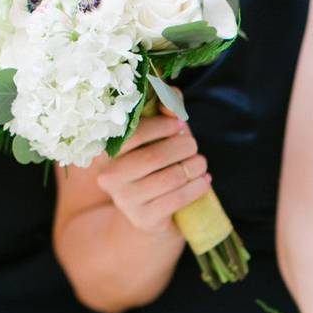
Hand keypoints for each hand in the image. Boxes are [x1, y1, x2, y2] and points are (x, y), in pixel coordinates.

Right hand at [95, 113, 210, 234]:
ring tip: (200, 163)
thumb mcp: (161, 134)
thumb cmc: (158, 164)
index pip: (132, 134)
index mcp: (107, 151)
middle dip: (182, 147)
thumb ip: (165, 109)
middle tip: (193, 145)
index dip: (161, 126)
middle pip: (153, 157)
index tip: (179, 124)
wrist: (153, 213)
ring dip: (194, 166)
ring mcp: (124, 200)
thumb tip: (171, 94)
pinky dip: (197, 186)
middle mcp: (108, 176)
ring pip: (169, 178)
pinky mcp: (143, 219)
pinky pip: (177, 198)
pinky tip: (204, 180)